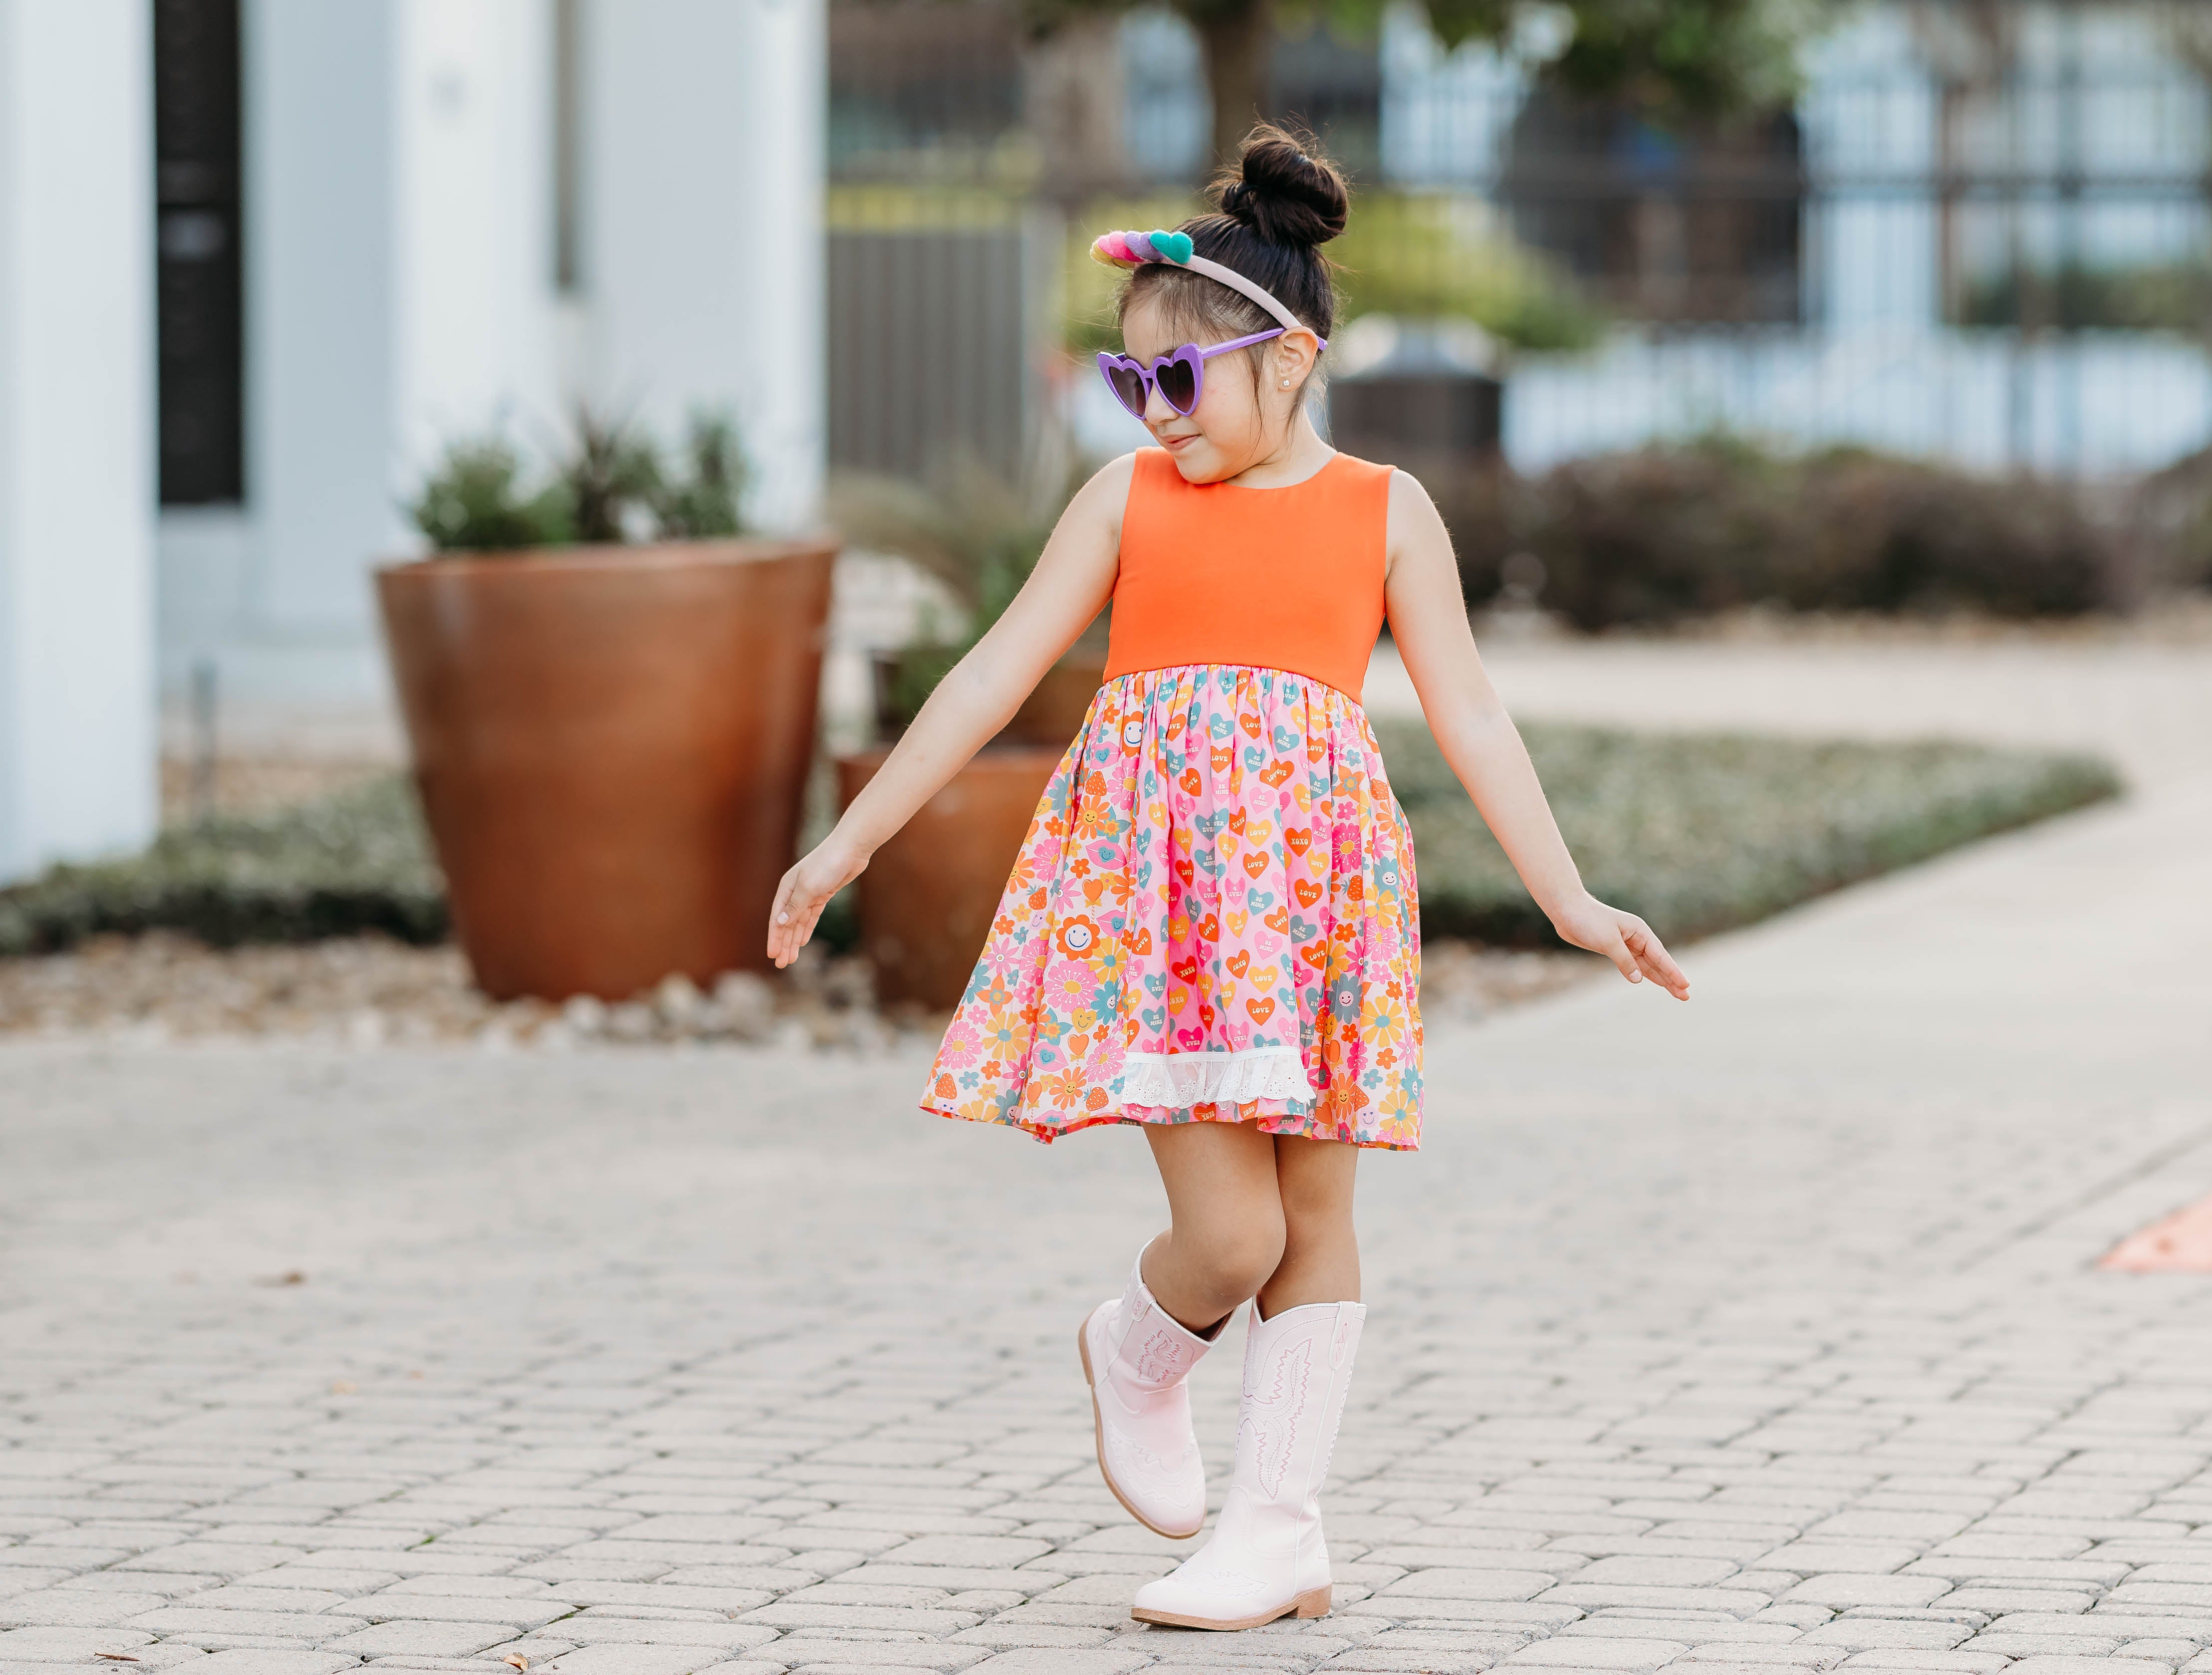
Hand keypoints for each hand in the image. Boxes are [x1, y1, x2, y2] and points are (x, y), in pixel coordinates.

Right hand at [766, 835, 869, 968]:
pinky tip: (803, 941)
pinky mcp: (823, 894)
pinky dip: (807, 929)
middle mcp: (795, 892)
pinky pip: (811, 916)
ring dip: (795, 940)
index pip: (777, 918)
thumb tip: (779, 923)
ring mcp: (809, 893)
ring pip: (799, 922)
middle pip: (787, 923)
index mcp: (786, 888)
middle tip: (782, 964)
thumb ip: (794, 906)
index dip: (774, 938)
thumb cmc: (827, 863)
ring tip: (792, 958)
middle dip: (784, 943)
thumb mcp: (809, 887)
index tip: (773, 955)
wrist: (851, 849)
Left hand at [1551, 893, 1688, 999]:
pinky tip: (1652, 981)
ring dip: (1660, 979)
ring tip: (1675, 992)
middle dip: (1671, 979)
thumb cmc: (1588, 920)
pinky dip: (1643, 974)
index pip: (1661, 956)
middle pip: (1658, 963)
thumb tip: (1638, 980)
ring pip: (1647, 965)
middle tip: (1685, 996)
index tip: (1685, 984)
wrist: (1567, 910)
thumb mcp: (1608, 941)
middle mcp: (1637, 938)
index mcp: (1640, 932)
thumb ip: (1624, 961)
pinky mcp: (1614, 949)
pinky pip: (1633, 965)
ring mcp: (1626, 944)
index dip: (1673, 972)